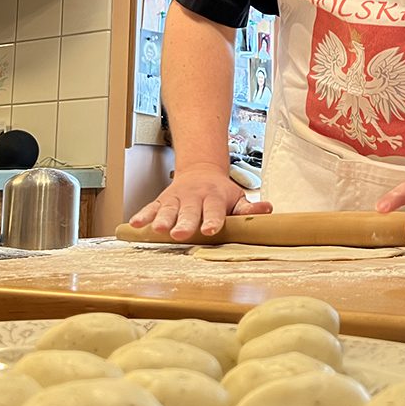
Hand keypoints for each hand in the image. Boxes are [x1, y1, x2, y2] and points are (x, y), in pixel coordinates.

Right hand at [129, 167, 272, 239]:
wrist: (200, 171)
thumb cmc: (220, 192)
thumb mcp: (238, 197)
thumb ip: (250, 208)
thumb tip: (268, 210)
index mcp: (214, 198)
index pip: (214, 210)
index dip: (212, 220)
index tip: (210, 230)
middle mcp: (194, 197)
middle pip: (189, 211)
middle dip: (184, 223)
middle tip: (179, 234)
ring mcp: (177, 199)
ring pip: (169, 209)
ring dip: (162, 219)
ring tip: (158, 229)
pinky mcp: (162, 200)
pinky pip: (151, 207)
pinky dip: (143, 215)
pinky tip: (136, 224)